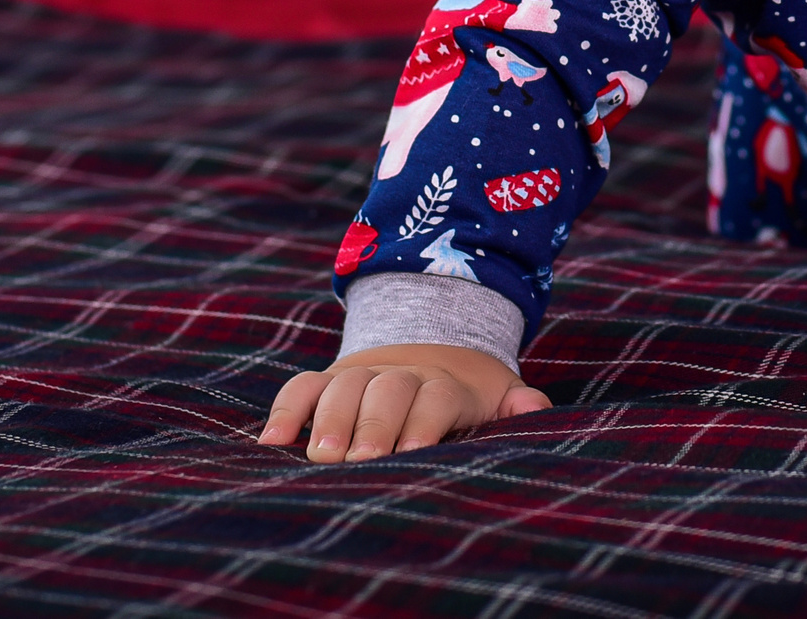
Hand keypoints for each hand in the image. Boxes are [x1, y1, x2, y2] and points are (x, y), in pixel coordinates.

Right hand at [258, 342, 551, 462]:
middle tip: (363, 459)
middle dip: (374, 423)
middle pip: (388, 389)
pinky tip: (272, 442)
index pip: (436, 396)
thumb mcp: (496, 397)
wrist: (431, 347)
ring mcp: (361, 375)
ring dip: (330, 417)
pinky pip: (301, 387)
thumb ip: (515, 406)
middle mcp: (401, 374)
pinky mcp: (327, 381)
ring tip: (321, 454)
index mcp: (445, 383)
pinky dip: (285, 410)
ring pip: (344, 385)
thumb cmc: (465, 395)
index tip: (413, 452)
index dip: (425, 421)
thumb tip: (534, 407)